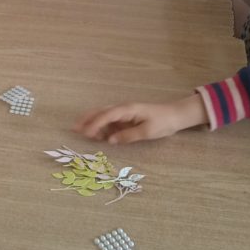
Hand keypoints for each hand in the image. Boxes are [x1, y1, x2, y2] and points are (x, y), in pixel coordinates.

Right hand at [74, 95, 207, 145]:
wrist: (175, 116)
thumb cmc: (163, 122)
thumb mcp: (146, 131)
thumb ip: (127, 136)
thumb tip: (110, 141)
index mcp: (127, 109)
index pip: (106, 116)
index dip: (95, 124)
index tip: (85, 133)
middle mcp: (123, 109)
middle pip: (101, 112)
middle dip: (87, 119)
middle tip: (73, 128)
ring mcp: (124, 113)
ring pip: (104, 116)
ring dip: (92, 123)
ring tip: (80, 132)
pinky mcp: (127, 119)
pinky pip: (110, 122)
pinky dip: (101, 127)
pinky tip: (96, 135)